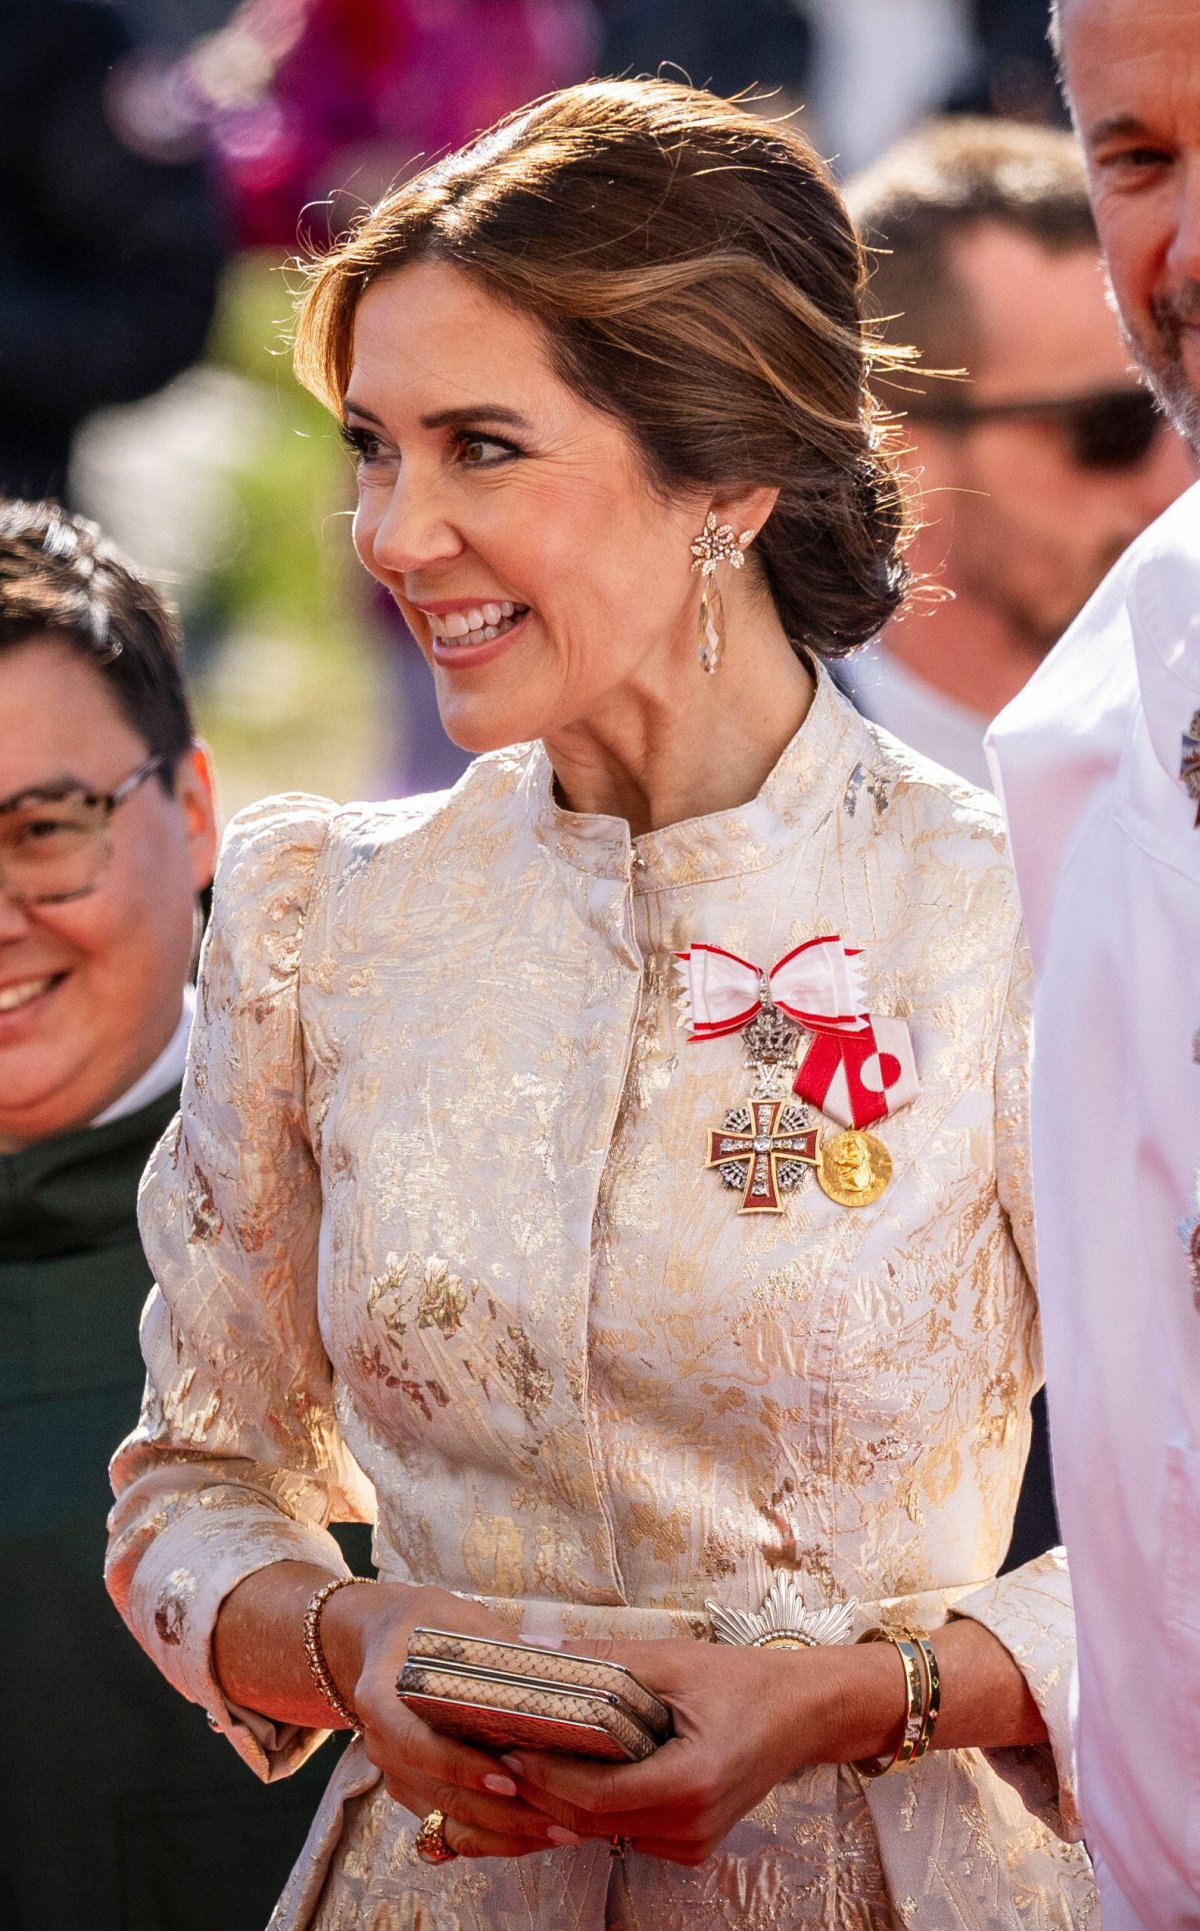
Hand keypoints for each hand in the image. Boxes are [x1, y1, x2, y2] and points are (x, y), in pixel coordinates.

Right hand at [322, 1583, 581, 1859]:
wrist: (384, 1638)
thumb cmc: (425, 1622)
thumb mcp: (455, 1617)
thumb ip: (495, 1642)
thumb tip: (553, 1657)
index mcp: (379, 1697)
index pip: (415, 1743)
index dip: (460, 1766)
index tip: (509, 1778)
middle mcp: (380, 1744)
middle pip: (438, 1792)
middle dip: (498, 1813)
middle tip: (555, 1820)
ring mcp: (395, 1773)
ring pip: (446, 1817)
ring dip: (501, 1833)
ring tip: (558, 1832)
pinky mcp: (412, 1790)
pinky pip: (449, 1825)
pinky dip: (492, 1835)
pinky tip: (536, 1833)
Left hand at [498, 1636, 899, 1865]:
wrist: (799, 1712)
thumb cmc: (739, 1681)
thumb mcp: (671, 1661)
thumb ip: (604, 1660)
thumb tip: (533, 1651)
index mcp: (690, 1782)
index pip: (594, 1796)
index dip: (544, 1773)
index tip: (507, 1744)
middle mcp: (691, 1826)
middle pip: (590, 1821)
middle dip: (541, 1787)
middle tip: (500, 1747)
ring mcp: (692, 1843)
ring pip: (604, 1832)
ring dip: (563, 1798)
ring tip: (526, 1753)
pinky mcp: (691, 1844)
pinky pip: (626, 1832)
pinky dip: (595, 1807)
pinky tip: (574, 1770)